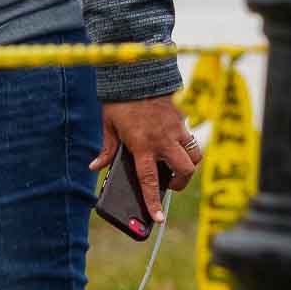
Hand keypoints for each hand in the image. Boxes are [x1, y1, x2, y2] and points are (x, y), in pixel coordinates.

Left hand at [91, 94, 199, 222]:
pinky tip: (173, 142)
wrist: (137, 72)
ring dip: (188, 165)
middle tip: (170, 184)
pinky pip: (191, 138)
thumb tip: (95, 167)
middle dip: (180, 182)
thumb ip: (106, 149)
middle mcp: (163, 140)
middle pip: (184, 171)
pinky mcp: (183, 119)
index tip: (158, 218)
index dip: (154, 201)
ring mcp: (176, 129)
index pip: (150, 180)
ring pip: (195, 156)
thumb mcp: (108, 125)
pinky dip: (186, 145)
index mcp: (142, 145)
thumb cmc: (119, 100)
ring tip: (176, 166)